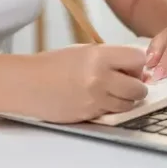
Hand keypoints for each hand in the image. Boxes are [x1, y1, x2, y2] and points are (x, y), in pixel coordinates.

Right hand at [19, 44, 148, 123]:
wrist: (28, 84)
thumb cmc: (53, 64)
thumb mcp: (84, 52)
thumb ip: (109, 58)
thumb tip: (135, 68)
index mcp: (99, 56)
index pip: (138, 60)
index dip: (137, 65)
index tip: (130, 67)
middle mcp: (100, 78)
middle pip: (139, 87)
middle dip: (136, 86)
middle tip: (125, 82)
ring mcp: (95, 99)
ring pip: (129, 104)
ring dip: (126, 100)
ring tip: (112, 93)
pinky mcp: (89, 115)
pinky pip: (112, 114)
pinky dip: (110, 108)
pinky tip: (98, 100)